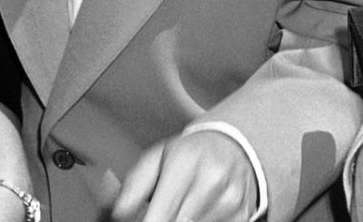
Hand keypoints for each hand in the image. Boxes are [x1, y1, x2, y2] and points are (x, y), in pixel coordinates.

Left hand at [112, 131, 256, 221]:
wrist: (236, 147)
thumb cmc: (191, 155)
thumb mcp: (158, 158)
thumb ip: (135, 184)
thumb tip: (120, 211)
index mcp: (185, 161)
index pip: (160, 214)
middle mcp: (212, 180)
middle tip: (159, 213)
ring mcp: (231, 201)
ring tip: (180, 211)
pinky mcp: (243, 216)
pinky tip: (197, 214)